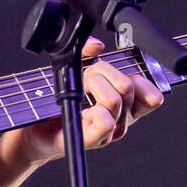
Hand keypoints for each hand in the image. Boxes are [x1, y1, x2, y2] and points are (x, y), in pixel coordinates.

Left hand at [0, 37, 165, 170]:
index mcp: (125, 106)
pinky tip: (83, 110)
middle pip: (127, 86)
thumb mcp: (74, 70)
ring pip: (115, 99)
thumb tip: (98, 46)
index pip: (152, 95)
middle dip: (102, 73)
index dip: (142, 81)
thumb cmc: (57, 102)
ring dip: (92, 87)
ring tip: (78, 92)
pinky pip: (105, 122)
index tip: (124, 75)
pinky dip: (95, 111)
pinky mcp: (90, 140)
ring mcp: (108, 132)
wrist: (35, 129)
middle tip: (85, 79)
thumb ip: (87, 53)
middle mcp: (121, 120)